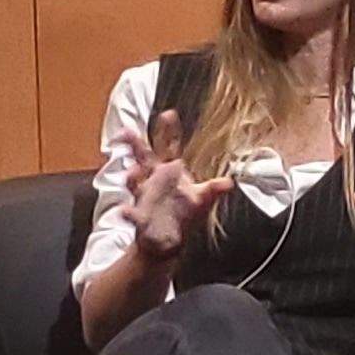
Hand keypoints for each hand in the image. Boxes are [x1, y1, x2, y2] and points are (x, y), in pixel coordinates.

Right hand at [120, 109, 232, 265]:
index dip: (170, 131)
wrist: (168, 240)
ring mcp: (144, 196)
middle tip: (126, 132)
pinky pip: (131, 214)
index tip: (168, 113)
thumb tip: (230, 182)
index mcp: (170, 172)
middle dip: (135, 145)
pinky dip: (127, 213)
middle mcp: (153, 180)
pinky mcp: (139, 216)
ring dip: (132, 177)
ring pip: (134, 182)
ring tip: (132, 173)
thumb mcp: (202, 199)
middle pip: (143, 158)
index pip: (170, 148)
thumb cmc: (184, 214)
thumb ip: (213, 189)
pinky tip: (124, 212)